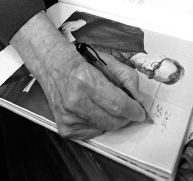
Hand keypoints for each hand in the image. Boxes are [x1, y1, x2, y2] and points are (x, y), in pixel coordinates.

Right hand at [10, 13, 144, 140]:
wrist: (51, 64)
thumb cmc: (80, 60)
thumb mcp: (106, 60)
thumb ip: (127, 78)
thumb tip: (141, 100)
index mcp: (85, 80)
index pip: (117, 103)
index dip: (133, 109)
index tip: (141, 111)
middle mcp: (74, 101)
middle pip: (113, 120)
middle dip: (126, 116)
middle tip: (130, 109)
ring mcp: (68, 117)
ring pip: (104, 127)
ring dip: (113, 119)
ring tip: (108, 104)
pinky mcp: (64, 128)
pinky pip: (92, 132)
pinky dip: (99, 123)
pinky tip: (94, 109)